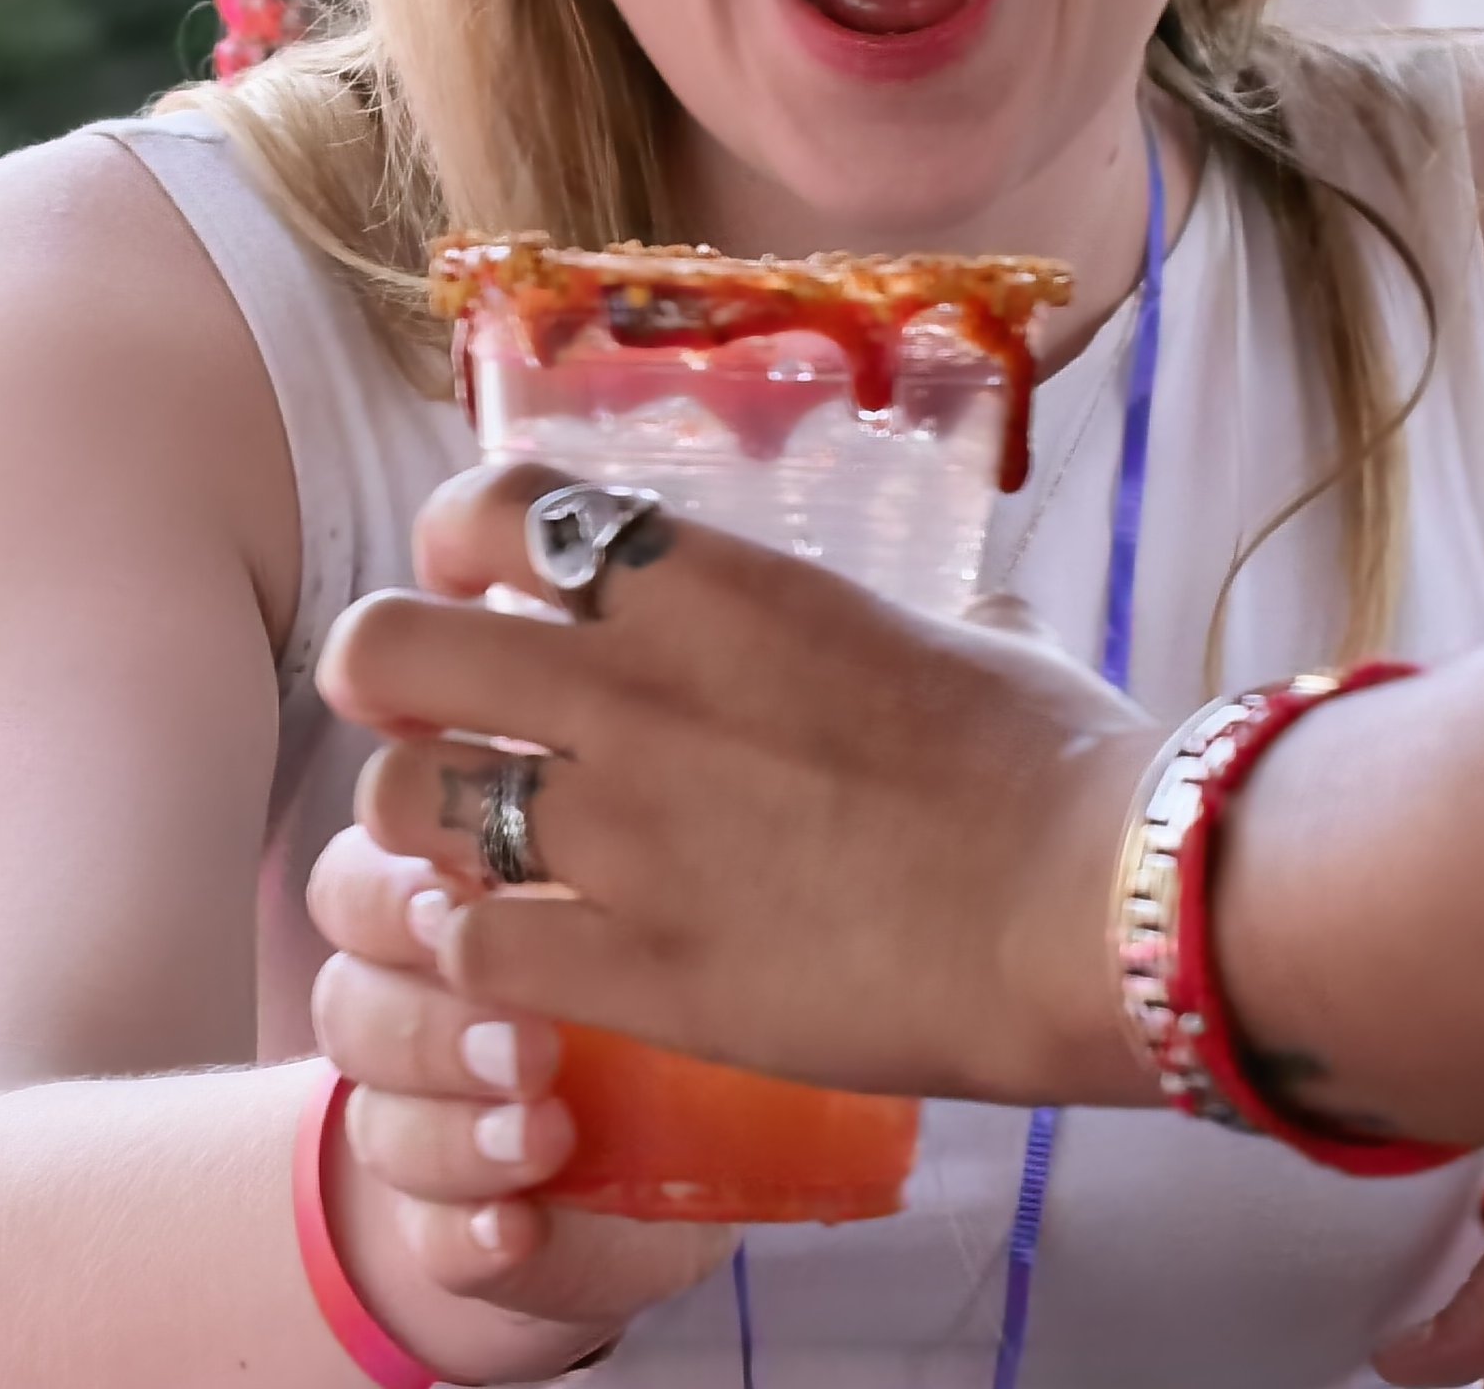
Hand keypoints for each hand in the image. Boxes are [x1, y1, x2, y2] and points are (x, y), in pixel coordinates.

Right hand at [307, 825, 729, 1372]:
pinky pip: (428, 1238)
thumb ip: (600, 837)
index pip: (355, 881)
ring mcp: (420, 1125)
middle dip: (428, 1022)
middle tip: (530, 1039)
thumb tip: (600, 771)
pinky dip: (468, 1235)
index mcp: (436, 904)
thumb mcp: (641, 892)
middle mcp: (409, 1008)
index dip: (387, 897)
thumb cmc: (663, 975)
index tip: (457, 900)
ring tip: (548, 1134)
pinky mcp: (449, 1229)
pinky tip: (519, 1229)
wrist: (668, 1147)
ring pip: (378, 1124)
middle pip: (349, 1002)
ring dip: (455, 1132)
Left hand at [317, 461, 1172, 1106]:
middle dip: (388, 675)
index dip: (455, 542)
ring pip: (402, 804)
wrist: (1095, 915)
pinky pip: (469, 945)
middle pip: (390, 647)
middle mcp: (637, 697)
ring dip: (420, 822)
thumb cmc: (1060, 769)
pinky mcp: (636, 974)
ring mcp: (624, 841)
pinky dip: (472, 948)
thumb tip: (968, 623)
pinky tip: (520, 955)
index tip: (476, 583)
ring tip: (468, 847)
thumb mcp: (981, 645)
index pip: (498, 510)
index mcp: (715, 591)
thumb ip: (930, 623)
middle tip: (430, 715)